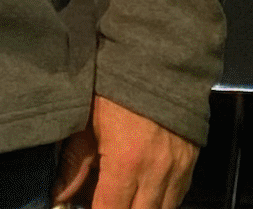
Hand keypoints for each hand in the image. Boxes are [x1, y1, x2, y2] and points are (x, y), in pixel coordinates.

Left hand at [53, 95, 197, 208]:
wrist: (160, 57)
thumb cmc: (117, 83)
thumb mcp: (87, 119)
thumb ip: (75, 163)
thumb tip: (61, 196)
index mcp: (125, 162)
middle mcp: (156, 173)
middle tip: (101, 202)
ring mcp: (178, 170)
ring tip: (122, 198)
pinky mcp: (191, 164)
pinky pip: (177, 197)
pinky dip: (160, 202)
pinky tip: (144, 195)